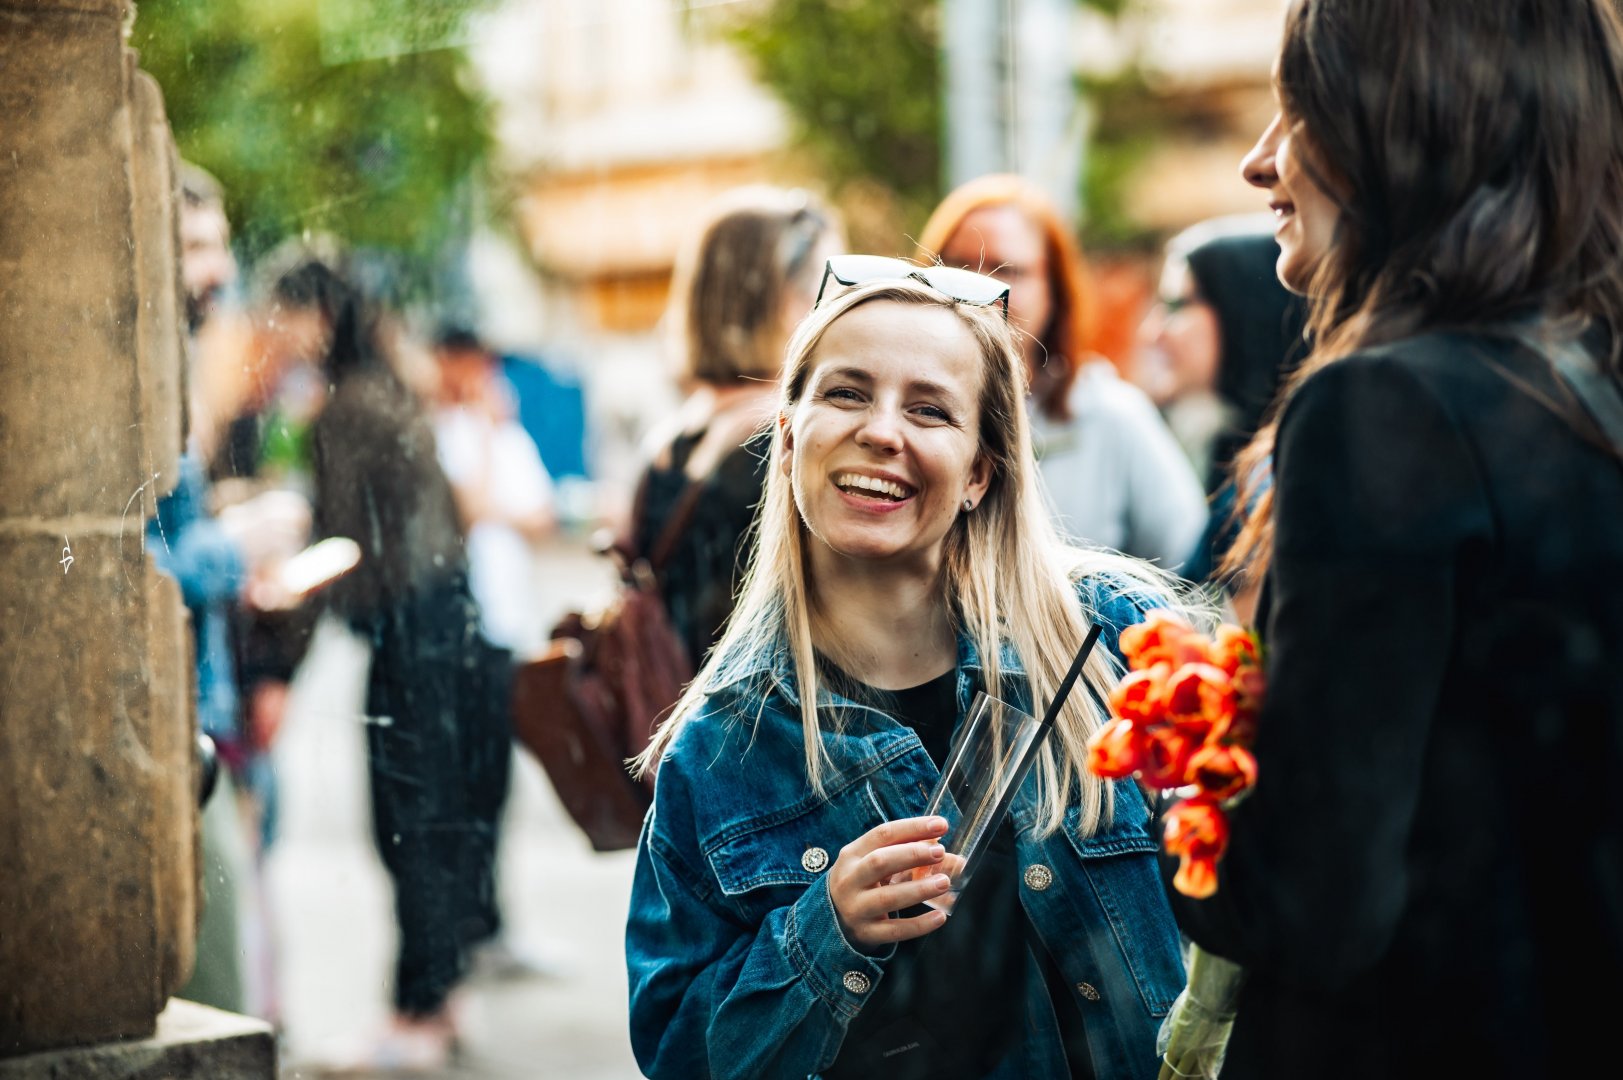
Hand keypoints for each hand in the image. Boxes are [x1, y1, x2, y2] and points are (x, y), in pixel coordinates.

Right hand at [828, 816, 953, 948]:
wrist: (831, 920)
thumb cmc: (862, 882)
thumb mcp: (875, 863)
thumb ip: (909, 855)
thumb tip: (952, 856)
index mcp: (852, 854)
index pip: (883, 834)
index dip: (913, 828)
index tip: (941, 825)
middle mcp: (850, 879)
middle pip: (880, 862)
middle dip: (913, 855)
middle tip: (940, 853)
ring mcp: (856, 908)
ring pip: (887, 898)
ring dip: (919, 889)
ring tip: (944, 882)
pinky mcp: (866, 933)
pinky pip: (895, 930)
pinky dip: (919, 924)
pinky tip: (940, 917)